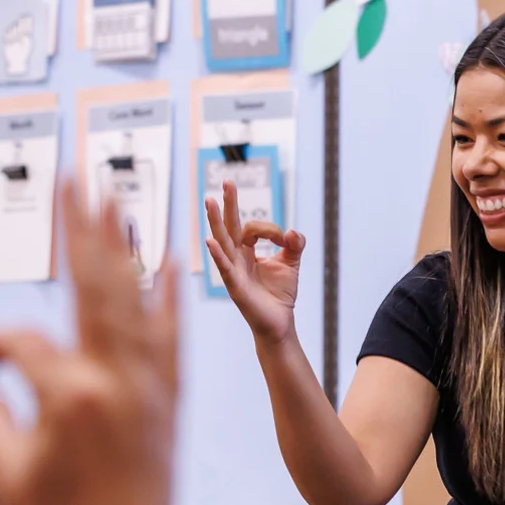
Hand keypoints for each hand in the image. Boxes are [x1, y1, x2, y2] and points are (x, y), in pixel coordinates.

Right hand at [0, 183, 176, 504]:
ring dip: (126, 244)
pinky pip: (174, 335)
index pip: (20, 341)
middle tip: (75, 175)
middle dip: (81, 227)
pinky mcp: (173, 400)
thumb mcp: (3, 466)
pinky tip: (171, 255)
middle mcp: (118, 380)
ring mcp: (152, 387)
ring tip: (118, 193)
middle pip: (95, 285)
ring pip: (138, 299)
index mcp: (70, 395)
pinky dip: (170, 295)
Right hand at [205, 180, 304, 345]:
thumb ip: (294, 244)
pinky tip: (210, 242)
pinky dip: (217, 255)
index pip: (252, 229)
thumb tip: (292, 231)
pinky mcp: (235, 287)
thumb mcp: (292, 264)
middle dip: (228, 203)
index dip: (270, 229)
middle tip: (226, 181)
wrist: (279, 323)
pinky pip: (225, 268)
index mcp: (246, 252)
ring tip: (210, 201)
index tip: (285, 239)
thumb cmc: (280, 295)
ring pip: (223, 242)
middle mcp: (236, 259)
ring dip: (216, 221)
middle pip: (229, 226)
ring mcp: (233, 272)